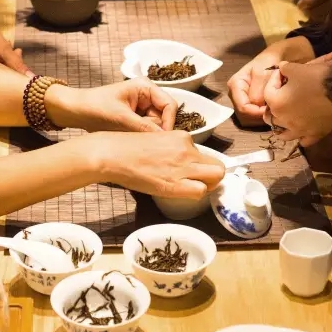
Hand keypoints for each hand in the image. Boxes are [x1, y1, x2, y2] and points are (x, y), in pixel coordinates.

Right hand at [0, 6, 30, 74]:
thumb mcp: (2, 47)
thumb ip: (16, 62)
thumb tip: (31, 76)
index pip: (7, 80)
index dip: (19, 72)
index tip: (24, 62)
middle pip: (2, 74)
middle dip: (13, 63)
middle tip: (18, 51)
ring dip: (6, 59)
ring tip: (12, 47)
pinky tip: (3, 47)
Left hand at [48, 79, 177, 132]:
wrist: (75, 111)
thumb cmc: (95, 107)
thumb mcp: (121, 118)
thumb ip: (144, 128)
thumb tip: (164, 140)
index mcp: (145, 87)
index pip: (170, 105)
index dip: (169, 123)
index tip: (162, 140)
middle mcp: (147, 95)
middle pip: (164, 117)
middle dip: (154, 130)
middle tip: (138, 137)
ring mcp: (141, 107)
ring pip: (155, 126)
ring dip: (145, 134)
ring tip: (128, 135)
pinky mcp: (135, 118)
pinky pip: (145, 130)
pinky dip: (139, 136)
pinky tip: (127, 137)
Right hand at [88, 130, 225, 198]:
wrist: (112, 154)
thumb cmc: (128, 148)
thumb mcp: (157, 140)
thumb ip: (174, 149)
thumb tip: (183, 161)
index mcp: (182, 137)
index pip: (206, 154)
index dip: (203, 166)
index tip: (196, 172)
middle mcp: (187, 149)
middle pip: (218, 167)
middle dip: (212, 177)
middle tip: (198, 183)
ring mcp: (183, 166)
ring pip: (215, 178)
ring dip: (207, 185)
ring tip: (189, 188)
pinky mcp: (175, 184)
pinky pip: (200, 191)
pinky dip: (195, 194)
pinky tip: (180, 192)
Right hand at [227, 36, 314, 125]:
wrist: (282, 56)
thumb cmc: (270, 61)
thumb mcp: (262, 73)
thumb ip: (258, 90)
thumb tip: (257, 106)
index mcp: (235, 84)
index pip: (242, 106)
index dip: (256, 111)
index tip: (271, 108)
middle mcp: (238, 92)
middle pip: (247, 111)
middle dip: (261, 111)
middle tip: (276, 106)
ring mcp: (247, 96)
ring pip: (254, 112)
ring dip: (266, 110)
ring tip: (278, 103)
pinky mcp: (257, 99)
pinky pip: (261, 110)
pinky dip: (270, 109)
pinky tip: (278, 103)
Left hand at [263, 50, 331, 145]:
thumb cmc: (315, 78)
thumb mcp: (295, 68)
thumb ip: (283, 69)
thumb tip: (281, 69)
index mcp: (277, 103)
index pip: (267, 92)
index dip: (273, 81)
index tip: (281, 74)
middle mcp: (284, 120)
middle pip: (271, 116)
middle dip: (273, 105)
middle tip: (281, 96)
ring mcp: (299, 130)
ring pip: (283, 134)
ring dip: (281, 127)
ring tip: (286, 118)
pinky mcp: (314, 135)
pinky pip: (303, 141)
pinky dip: (300, 137)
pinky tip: (301, 130)